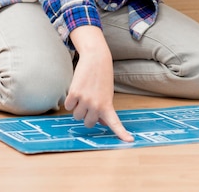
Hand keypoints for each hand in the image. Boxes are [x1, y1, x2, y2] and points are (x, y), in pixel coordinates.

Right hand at [66, 25, 133, 142]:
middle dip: (87, 115)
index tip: (130, 141)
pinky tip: (77, 90)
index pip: (114, 122)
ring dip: (78, 107)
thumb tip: (103, 123)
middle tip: (90, 102)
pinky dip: (71, 100)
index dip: (121, 133)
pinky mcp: (74, 93)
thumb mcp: (107, 93)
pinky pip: (68, 106)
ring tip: (84, 93)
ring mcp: (85, 100)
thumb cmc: (102, 77)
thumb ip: (104, 108)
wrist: (96, 58)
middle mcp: (96, 105)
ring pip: (76, 115)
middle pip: (87, 123)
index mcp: (107, 105)